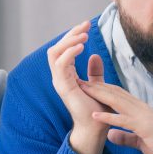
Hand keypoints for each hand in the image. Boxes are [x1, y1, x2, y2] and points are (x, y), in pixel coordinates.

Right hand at [46, 21, 109, 153]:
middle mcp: (60, 77)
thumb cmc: (96, 109)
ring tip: (84, 36)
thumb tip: (94, 56)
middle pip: (56, 48)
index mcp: (66, 75)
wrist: (95, 127)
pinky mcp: (63, 87)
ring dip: (69, 41)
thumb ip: (94, 72)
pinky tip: (82, 47)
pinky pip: (61, 64)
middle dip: (70, 34)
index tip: (87, 25)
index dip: (74, 36)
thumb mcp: (97, 85)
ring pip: (55, 53)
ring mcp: (59, 82)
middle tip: (85, 26)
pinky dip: (70, 53)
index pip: (64, 50)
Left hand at [78, 81, 152, 153]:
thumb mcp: (140, 142)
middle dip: (97, 87)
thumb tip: (111, 136)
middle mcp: (141, 109)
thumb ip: (126, 137)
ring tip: (83, 89)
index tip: (87, 85)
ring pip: (118, 102)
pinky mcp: (144, 127)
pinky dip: (108, 118)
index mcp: (140, 110)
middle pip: (116, 94)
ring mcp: (143, 117)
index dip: (103, 89)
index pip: (119, 95)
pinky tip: (95, 116)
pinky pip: (123, 121)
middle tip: (79, 80)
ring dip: (99, 95)